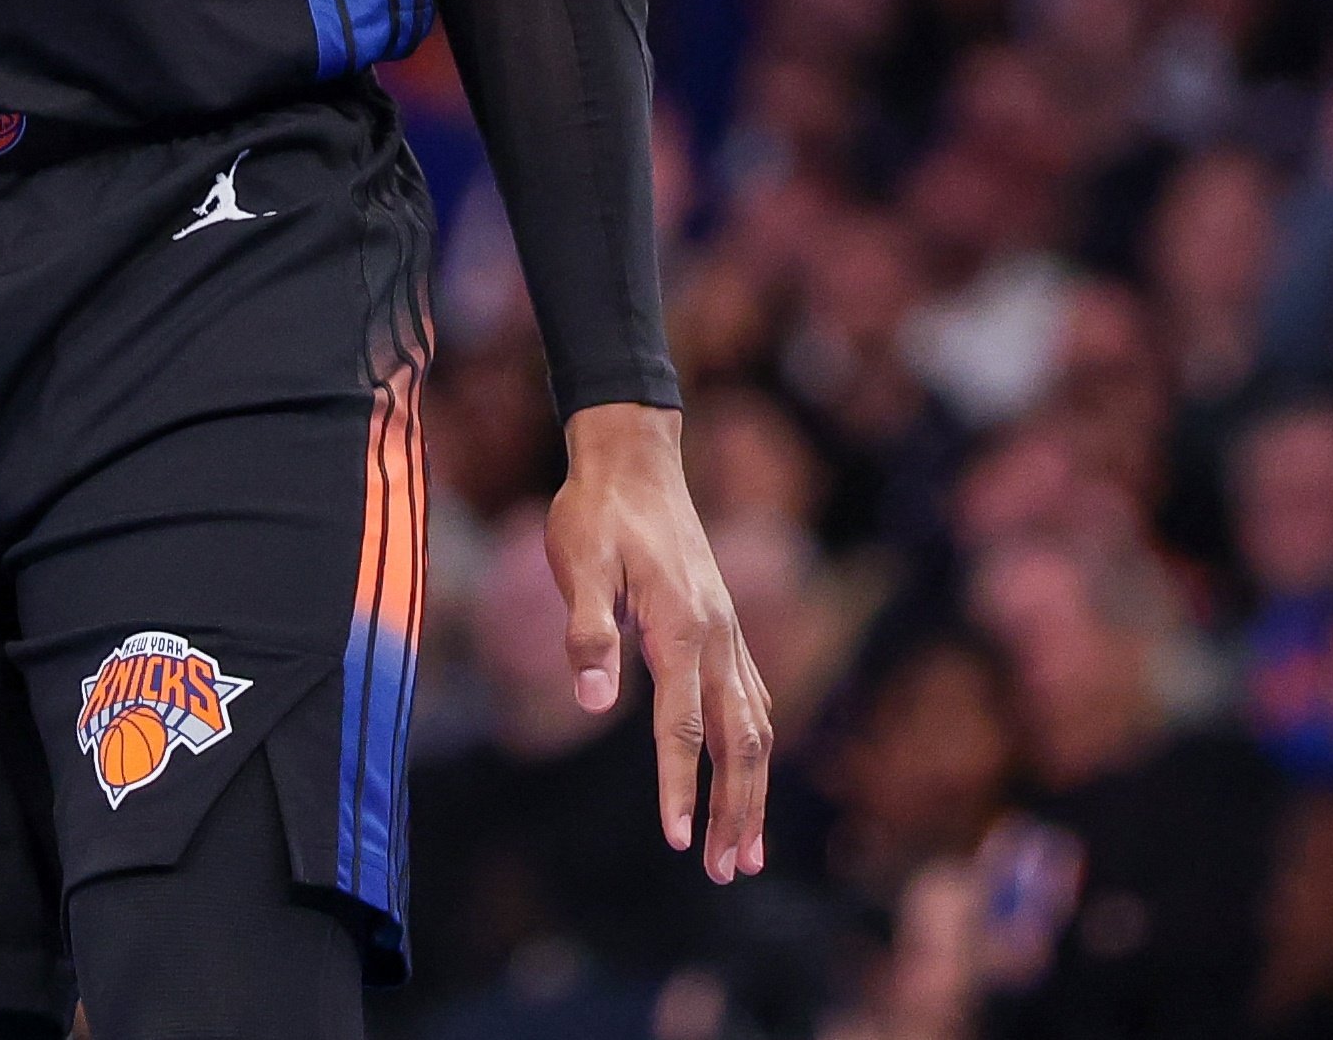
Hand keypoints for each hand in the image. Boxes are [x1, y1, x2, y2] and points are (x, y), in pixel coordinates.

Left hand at [548, 400, 771, 881]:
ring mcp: (729, 634)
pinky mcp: (725, 629)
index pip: (683, 726)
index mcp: (681, 627)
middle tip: (728, 872)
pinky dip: (755, 751)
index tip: (680, 843)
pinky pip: (753, 701)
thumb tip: (592, 700)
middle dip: (736, 810)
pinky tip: (749, 779)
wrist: (634, 459)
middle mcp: (718, 637)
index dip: (680, 786)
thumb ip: (587, 630)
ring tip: (747, 852)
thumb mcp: (576, 561)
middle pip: (741, 741)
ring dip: (753, 792)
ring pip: (756, 728)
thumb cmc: (596, 512)